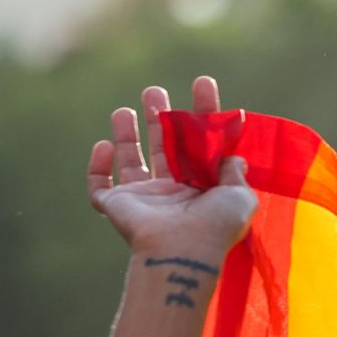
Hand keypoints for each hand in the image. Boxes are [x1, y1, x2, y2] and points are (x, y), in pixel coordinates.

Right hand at [85, 76, 257, 266]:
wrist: (182, 252)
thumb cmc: (215, 226)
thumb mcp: (240, 197)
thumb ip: (236, 174)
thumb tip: (235, 158)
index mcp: (201, 190)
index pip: (201, 144)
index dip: (204, 112)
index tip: (203, 83)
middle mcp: (171, 194)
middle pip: (163, 148)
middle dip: (159, 118)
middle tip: (154, 92)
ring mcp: (143, 201)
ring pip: (130, 163)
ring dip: (126, 135)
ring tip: (125, 110)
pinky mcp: (117, 208)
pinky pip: (99, 187)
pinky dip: (96, 167)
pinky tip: (103, 146)